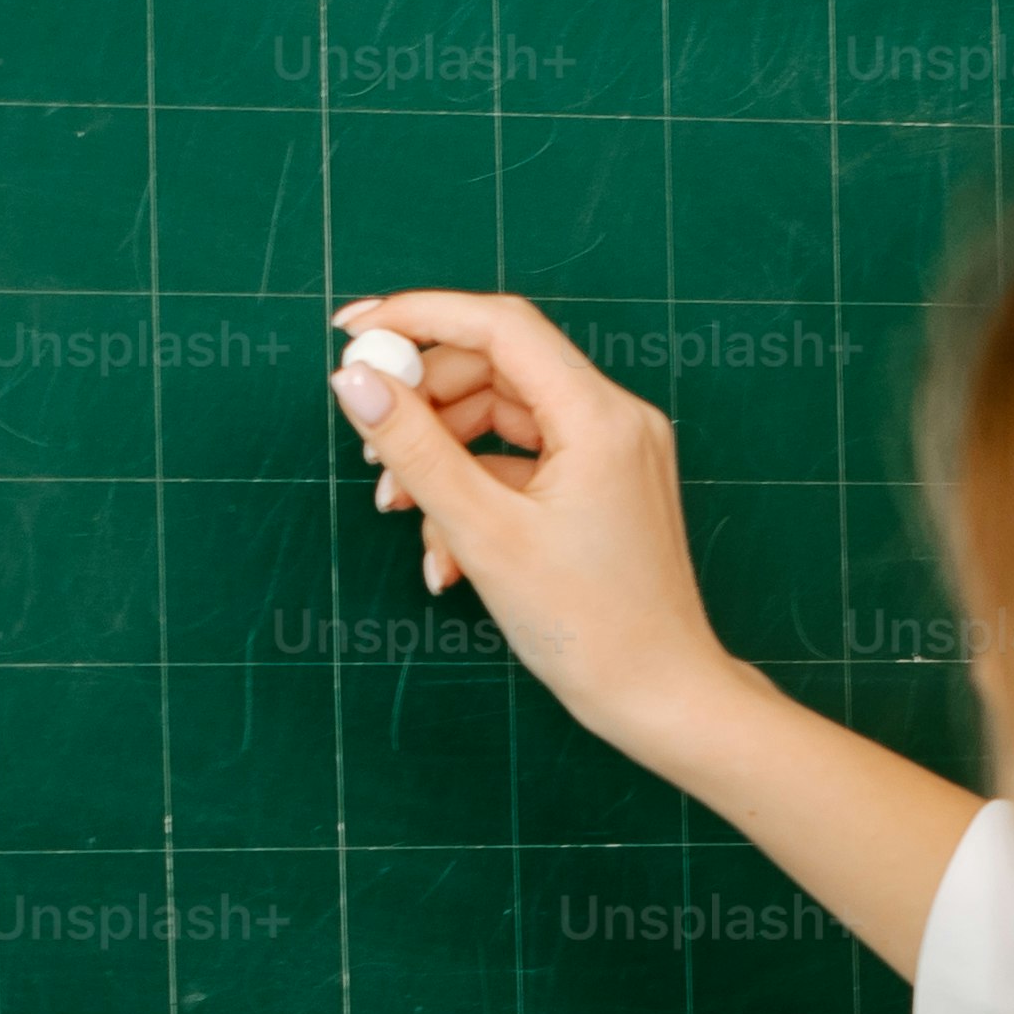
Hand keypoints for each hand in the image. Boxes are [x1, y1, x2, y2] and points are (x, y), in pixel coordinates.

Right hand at [330, 290, 775, 782]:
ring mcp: (612, 451)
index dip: (420, 316)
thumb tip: (357, 380)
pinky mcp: (603, 485)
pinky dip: (477, 491)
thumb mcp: (483, 534)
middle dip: (425, 403)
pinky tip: (445, 550)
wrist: (660, 697)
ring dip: (442, 456)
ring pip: (502, 420)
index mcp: (599, 417)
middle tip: (370, 445)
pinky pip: (523, 462)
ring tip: (401, 512)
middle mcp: (614, 419)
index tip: (353, 330)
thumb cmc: (589, 628)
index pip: (499, 326)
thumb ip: (415, 449)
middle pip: (497, 368)